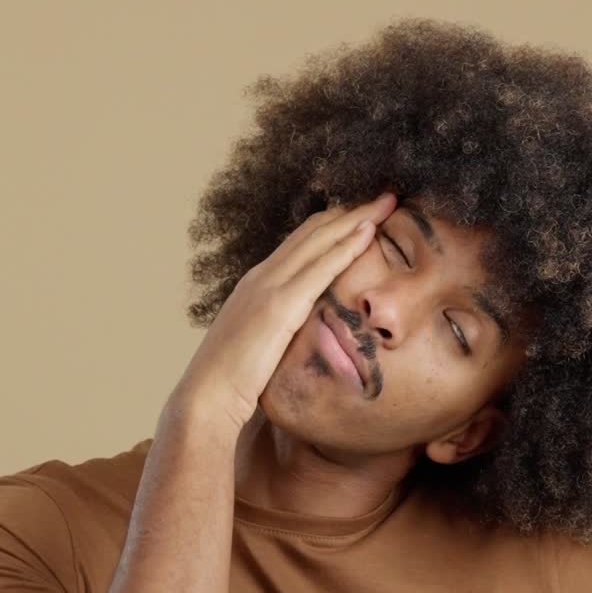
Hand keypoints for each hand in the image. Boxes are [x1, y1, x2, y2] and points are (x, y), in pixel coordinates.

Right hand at [176, 191, 396, 431]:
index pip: (300, 245)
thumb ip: (276, 335)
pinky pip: (320, 268)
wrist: (205, 398)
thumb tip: (294, 341)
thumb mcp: (257, 349)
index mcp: (256, 287)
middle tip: (383, 195)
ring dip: (356, 217)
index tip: (360, 214)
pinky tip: (369, 232)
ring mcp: (268, 287)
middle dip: (350, 210)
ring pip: (320, 240)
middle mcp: (261, 277)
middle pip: (313, 232)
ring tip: (386, 201)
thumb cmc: (230, 385)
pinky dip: (346, 245)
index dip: (332, 225)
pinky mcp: (279, 306)